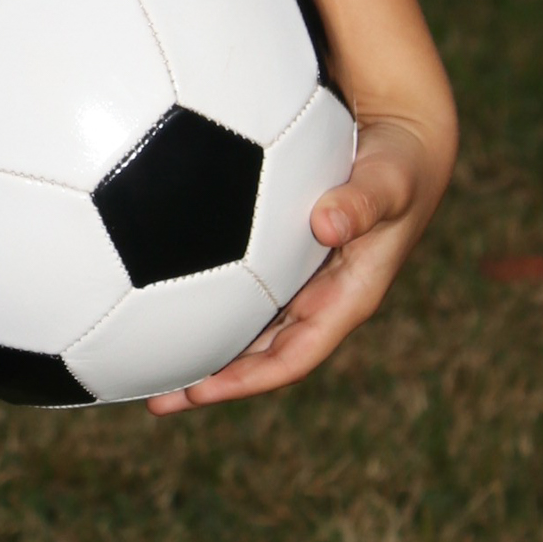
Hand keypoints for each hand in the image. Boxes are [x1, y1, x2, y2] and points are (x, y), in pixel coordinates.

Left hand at [145, 113, 445, 414]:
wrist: (401, 142)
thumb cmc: (401, 164)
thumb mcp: (391, 181)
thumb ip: (364, 201)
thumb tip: (325, 222)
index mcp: (345, 299)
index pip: (292, 356)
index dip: (246, 379)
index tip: (198, 393)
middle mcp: (317, 298)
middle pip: (258, 354)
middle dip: (210, 379)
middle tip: (152, 399)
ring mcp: (297, 278)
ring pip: (243, 324)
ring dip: (200, 345)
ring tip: (141, 362)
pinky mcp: (277, 252)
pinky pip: (236, 283)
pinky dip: (200, 294)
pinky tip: (148, 283)